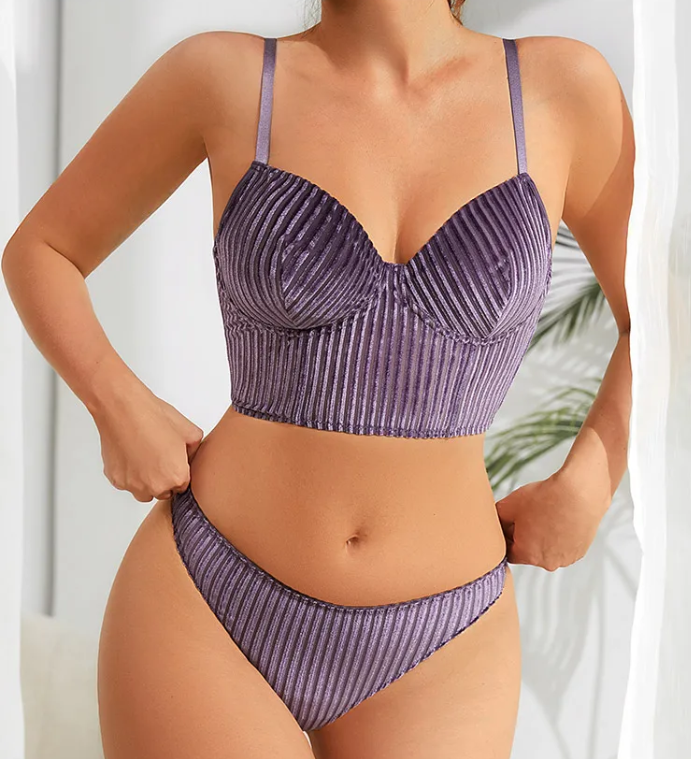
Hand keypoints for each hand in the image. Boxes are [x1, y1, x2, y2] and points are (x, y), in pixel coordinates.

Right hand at [92, 381, 203, 502]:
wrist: (122, 410)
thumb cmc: (153, 417)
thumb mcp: (189, 430)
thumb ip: (195, 450)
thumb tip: (191, 456)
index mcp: (176, 476)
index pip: (183, 486)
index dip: (179, 472)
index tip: (174, 462)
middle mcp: (155, 486)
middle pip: (164, 491)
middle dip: (164, 478)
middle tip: (159, 456)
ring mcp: (134, 485)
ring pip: (145, 491)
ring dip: (147, 480)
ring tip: (145, 456)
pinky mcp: (116, 480)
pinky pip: (127, 483)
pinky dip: (130, 473)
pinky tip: (132, 454)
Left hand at [494, 468, 608, 570]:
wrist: (580, 491)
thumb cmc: (544, 498)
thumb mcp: (509, 504)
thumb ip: (496, 518)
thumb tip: (493, 523)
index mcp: (527, 555)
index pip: (508, 552)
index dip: (506, 535)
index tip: (510, 522)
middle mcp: (548, 563)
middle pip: (528, 551)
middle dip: (525, 536)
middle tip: (529, 515)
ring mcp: (566, 558)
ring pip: (547, 549)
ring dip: (543, 536)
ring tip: (546, 514)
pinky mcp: (580, 550)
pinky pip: (563, 545)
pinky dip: (560, 535)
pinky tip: (559, 517)